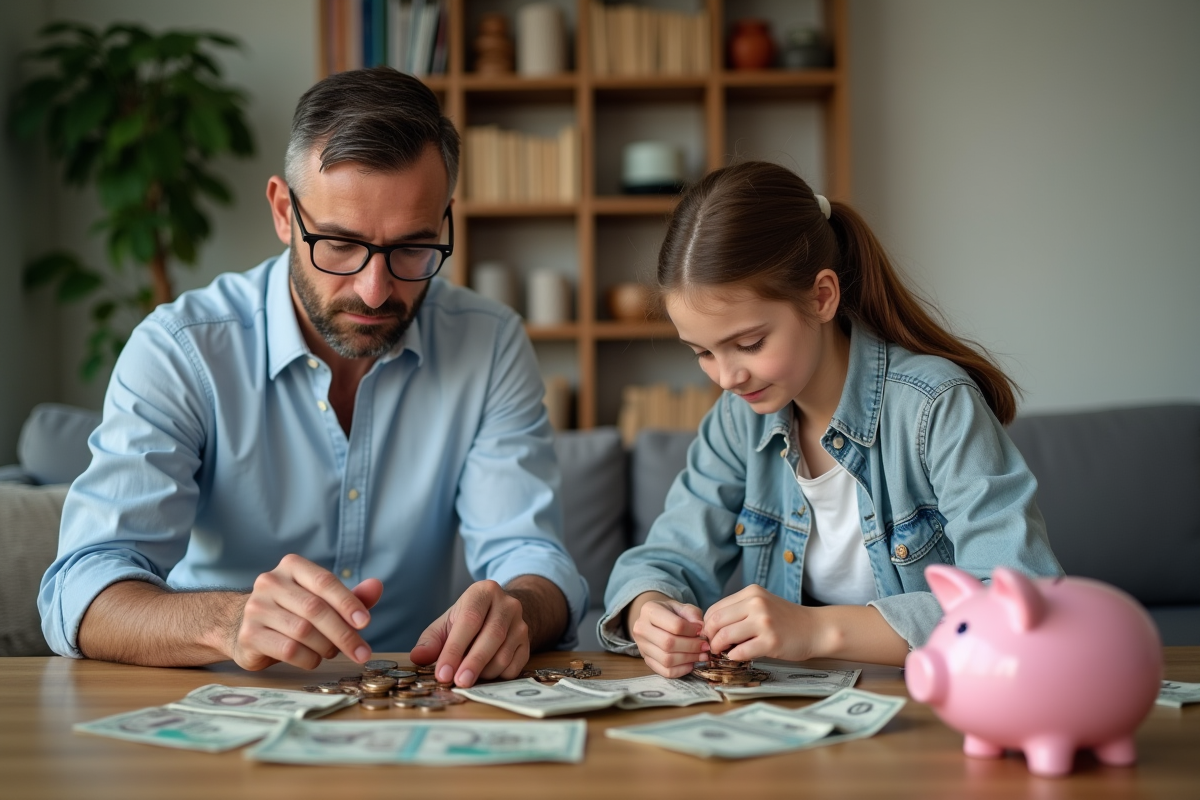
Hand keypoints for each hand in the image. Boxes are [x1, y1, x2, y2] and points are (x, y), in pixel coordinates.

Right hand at [230, 554, 382, 670]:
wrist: (242, 626)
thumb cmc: (292, 611)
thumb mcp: (321, 599)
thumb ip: (350, 596)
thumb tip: (377, 586)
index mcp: (292, 566)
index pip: (325, 581)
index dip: (347, 603)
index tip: (366, 623)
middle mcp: (270, 582)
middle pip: (316, 609)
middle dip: (344, 633)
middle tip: (362, 652)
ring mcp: (255, 608)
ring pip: (303, 631)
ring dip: (326, 647)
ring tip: (332, 652)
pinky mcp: (249, 634)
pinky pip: (288, 650)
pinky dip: (309, 659)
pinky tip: (313, 659)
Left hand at [409, 580, 529, 687]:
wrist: (501, 614)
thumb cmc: (469, 620)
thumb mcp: (447, 623)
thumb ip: (431, 640)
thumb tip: (418, 657)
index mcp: (483, 592)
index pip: (470, 620)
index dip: (455, 648)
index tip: (443, 673)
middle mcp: (507, 604)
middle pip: (492, 635)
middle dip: (473, 662)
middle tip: (458, 682)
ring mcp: (521, 624)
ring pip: (505, 653)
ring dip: (484, 672)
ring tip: (468, 677)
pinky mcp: (527, 643)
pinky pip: (515, 665)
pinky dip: (498, 676)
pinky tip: (484, 674)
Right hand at [628, 591, 708, 677]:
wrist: (654, 620)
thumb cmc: (670, 613)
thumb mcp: (682, 607)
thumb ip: (692, 614)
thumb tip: (701, 628)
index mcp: (649, 610)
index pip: (675, 625)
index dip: (692, 630)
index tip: (702, 631)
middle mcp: (641, 629)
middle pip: (669, 644)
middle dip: (692, 647)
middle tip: (705, 646)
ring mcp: (642, 647)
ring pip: (667, 660)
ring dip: (689, 659)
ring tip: (701, 655)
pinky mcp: (647, 661)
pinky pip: (665, 671)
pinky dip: (682, 670)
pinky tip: (691, 663)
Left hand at [702, 584, 818, 661]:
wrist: (815, 629)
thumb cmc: (786, 619)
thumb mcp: (762, 604)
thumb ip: (739, 610)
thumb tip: (711, 627)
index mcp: (751, 593)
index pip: (715, 608)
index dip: (707, 625)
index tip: (710, 635)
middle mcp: (756, 603)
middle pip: (716, 621)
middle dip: (709, 637)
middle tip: (712, 646)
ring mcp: (764, 622)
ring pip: (725, 635)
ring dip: (718, 647)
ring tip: (722, 652)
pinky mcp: (771, 641)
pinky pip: (741, 651)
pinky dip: (733, 656)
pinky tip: (736, 656)